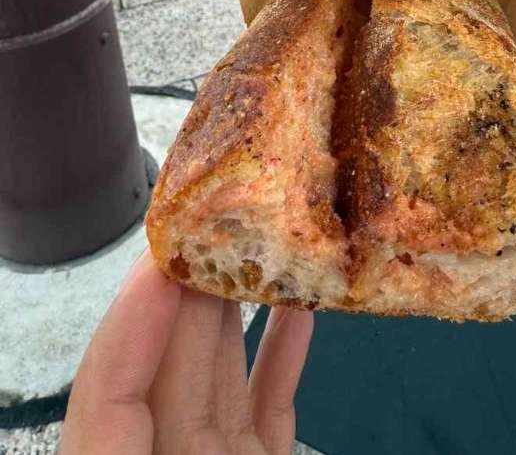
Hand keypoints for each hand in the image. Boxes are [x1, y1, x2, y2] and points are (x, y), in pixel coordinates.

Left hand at [58, 252, 312, 454]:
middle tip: (221, 219)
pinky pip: (269, 404)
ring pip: (220, 376)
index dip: (128, 326)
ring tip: (260, 243)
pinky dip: (283, 356)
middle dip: (192, 292)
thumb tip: (167, 301)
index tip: (163, 265)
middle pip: (169, 368)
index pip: (107, 398)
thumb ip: (170, 404)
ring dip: (239, 308)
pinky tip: (301, 310)